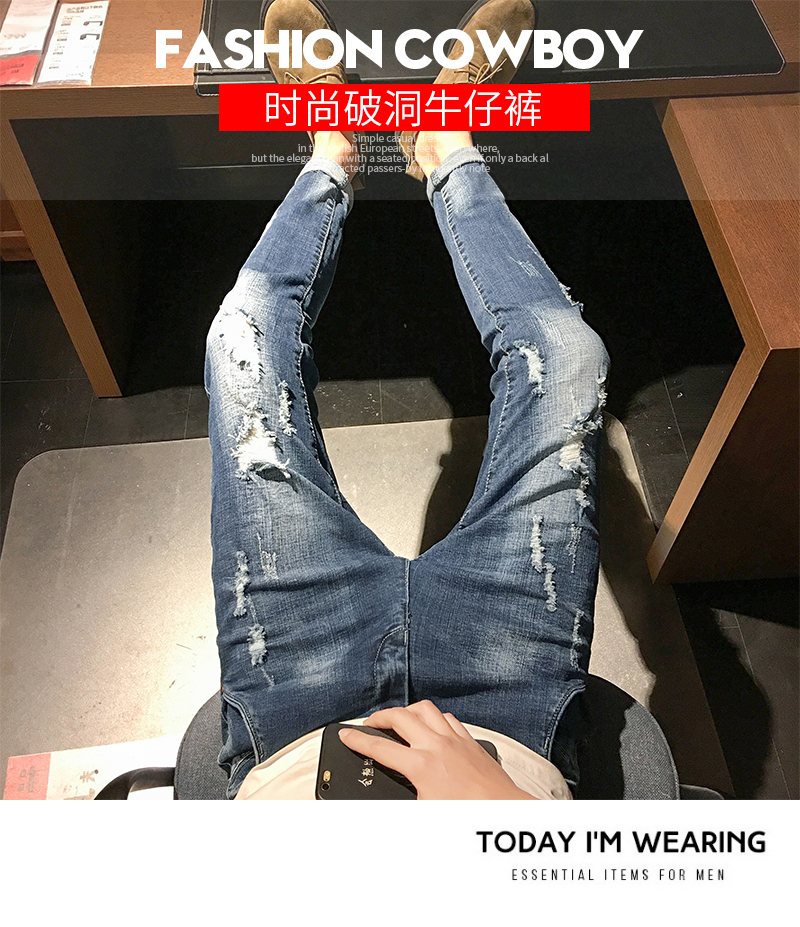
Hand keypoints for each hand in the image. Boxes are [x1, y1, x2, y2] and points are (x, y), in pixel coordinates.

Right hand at [338, 700, 536, 799]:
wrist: (504, 811)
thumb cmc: (467, 817)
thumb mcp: (423, 815)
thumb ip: (398, 806)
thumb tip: (380, 806)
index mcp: (420, 765)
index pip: (380, 748)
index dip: (357, 741)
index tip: (345, 735)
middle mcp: (436, 745)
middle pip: (400, 717)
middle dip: (379, 717)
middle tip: (369, 725)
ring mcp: (455, 739)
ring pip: (425, 709)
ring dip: (407, 711)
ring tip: (399, 720)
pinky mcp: (470, 741)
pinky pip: (448, 718)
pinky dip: (434, 718)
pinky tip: (431, 727)